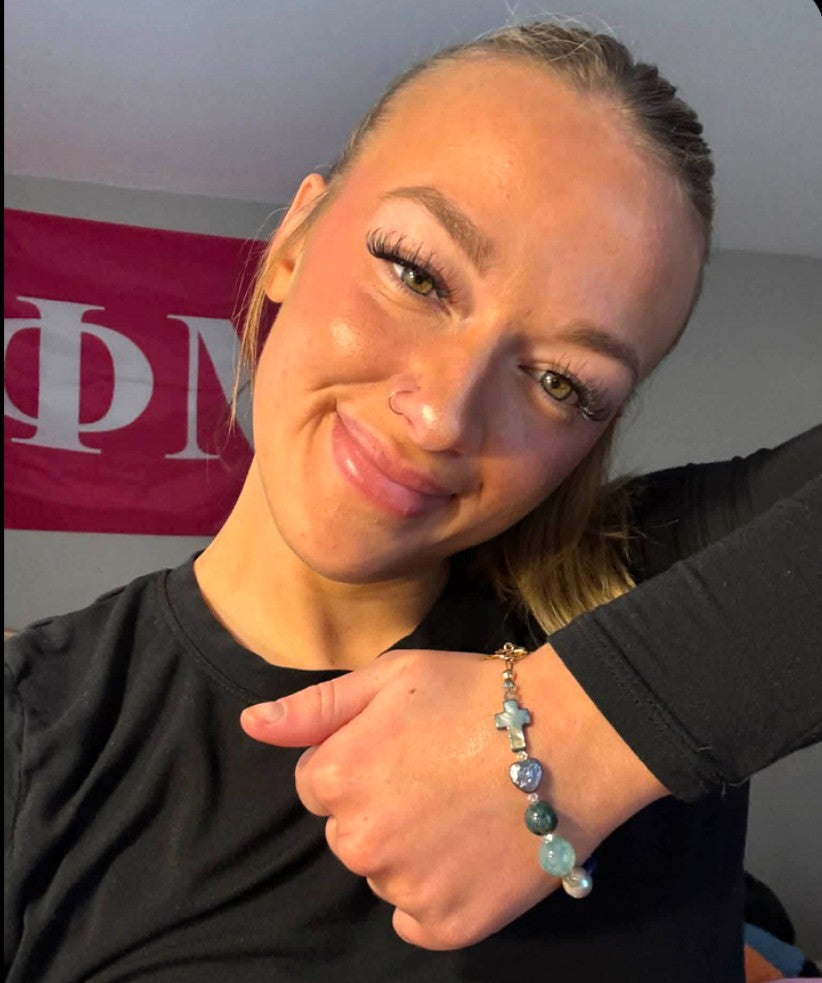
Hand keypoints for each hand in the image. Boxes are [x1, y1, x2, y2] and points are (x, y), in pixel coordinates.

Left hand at [240, 644, 666, 949]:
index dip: (361, 760)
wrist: (568, 738)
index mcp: (335, 777)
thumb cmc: (476, 696)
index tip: (406, 746)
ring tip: (462, 809)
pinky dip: (434, 896)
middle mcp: (358, 841)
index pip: (317, 783)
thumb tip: (251, 725)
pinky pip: (415, 919)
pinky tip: (467, 855)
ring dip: (409, 851)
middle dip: (380, 806)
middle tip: (438, 775)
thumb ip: (313, 707)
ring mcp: (403, 887)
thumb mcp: (390, 676)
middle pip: (348, 832)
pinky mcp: (448, 924)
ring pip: (383, 873)